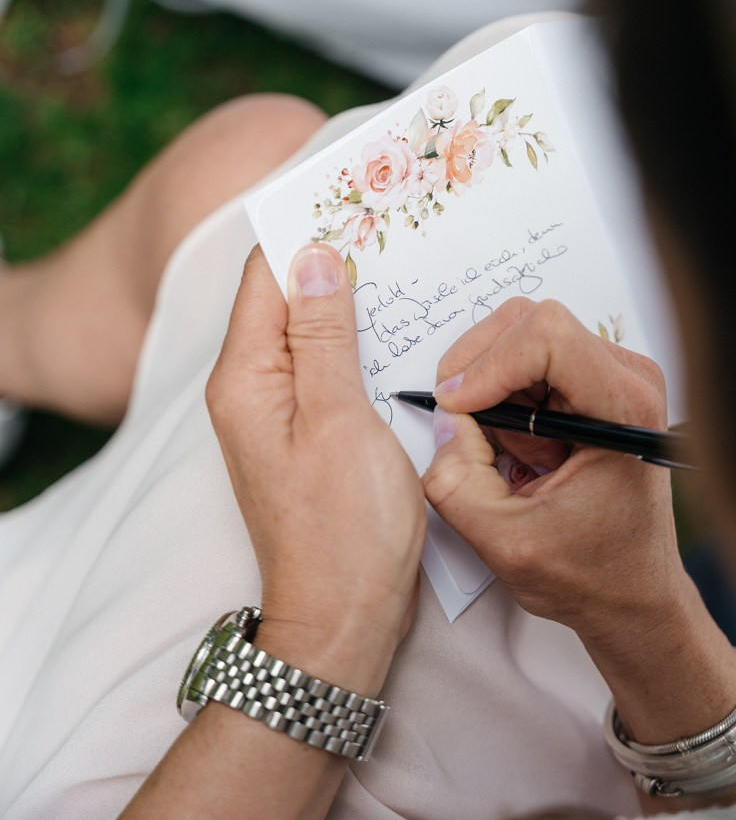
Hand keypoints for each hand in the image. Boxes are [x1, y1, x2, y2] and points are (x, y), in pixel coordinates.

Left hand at [206, 244, 426, 694]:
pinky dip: (358, 342)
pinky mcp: (307, 431)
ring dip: (351, 302)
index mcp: (246, 376)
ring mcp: (278, 410)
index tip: (359, 200)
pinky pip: (327, 366)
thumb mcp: (340, 419)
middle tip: (396, 227)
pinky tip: (398, 330)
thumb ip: (324, 335)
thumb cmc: (342, 528)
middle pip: (287, 298)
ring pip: (312, 331)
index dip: (309, 233)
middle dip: (335, 262)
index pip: (267, 275)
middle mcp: (251, 386)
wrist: (342, 620)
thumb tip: (313, 255)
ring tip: (406, 266)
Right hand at [422, 297, 683, 651]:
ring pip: (517, 337)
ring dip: (494, 395)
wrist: (632, 593)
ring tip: (519, 458)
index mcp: (625, 409)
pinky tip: (526, 450)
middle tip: (476, 437)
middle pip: (526, 322)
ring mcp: (612, 372)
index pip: (548, 336)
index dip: (489, 365)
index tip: (459, 409)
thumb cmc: (592, 574)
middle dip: (482, 377)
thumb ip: (457, 483)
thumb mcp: (507, 544)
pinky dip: (503, 399)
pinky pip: (525, 359)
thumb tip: (445, 423)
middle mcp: (627, 376)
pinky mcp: (592, 378)